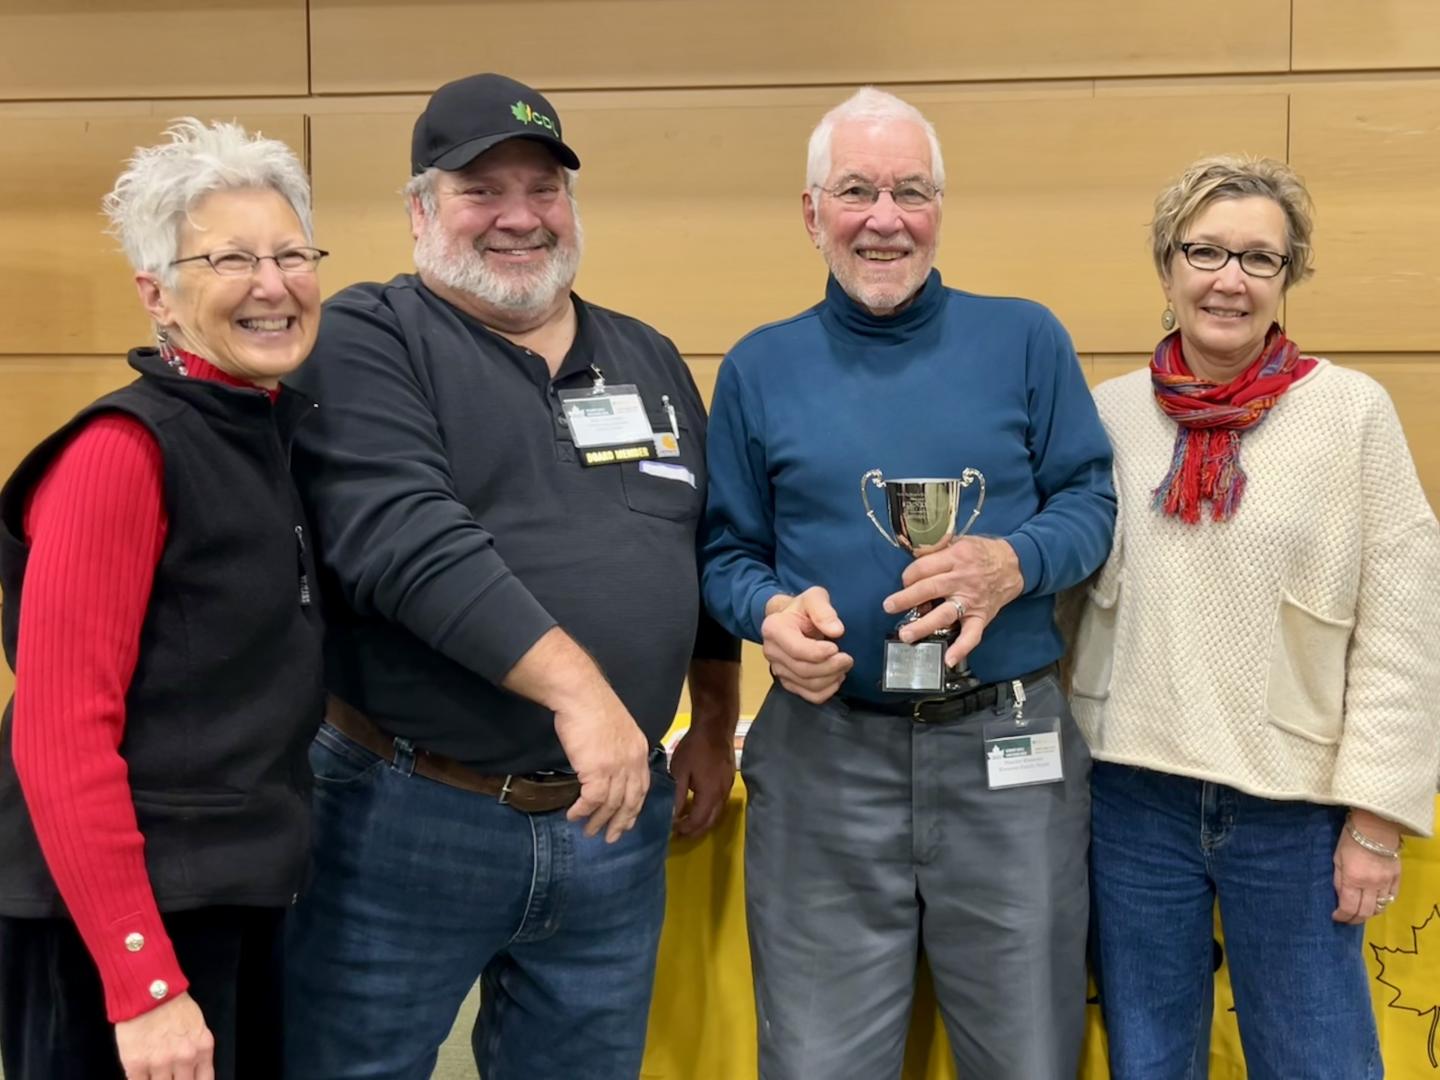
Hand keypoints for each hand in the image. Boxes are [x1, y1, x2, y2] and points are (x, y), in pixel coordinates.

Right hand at [114, 992, 213, 1079]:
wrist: (148, 989)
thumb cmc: (172, 1005)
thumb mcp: (197, 1028)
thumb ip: (197, 1053)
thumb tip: (192, 1073)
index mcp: (202, 1048)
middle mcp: (184, 1058)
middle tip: (169, 1075)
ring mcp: (159, 1063)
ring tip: (154, 1073)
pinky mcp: (136, 1065)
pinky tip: (141, 1075)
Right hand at [553, 683, 650, 843]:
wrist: (581, 695)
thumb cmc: (593, 707)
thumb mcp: (618, 728)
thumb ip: (619, 749)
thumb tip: (608, 764)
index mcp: (639, 751)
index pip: (642, 787)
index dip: (634, 807)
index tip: (626, 820)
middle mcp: (632, 762)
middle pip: (630, 801)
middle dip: (620, 822)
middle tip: (611, 837)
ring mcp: (616, 767)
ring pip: (611, 804)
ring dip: (598, 821)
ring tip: (588, 831)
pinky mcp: (597, 770)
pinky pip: (592, 800)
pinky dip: (582, 811)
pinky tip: (572, 816)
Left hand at [669, 727, 735, 837]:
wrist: (715, 728)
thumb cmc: (695, 748)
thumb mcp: (679, 771)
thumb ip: (677, 795)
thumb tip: (673, 814)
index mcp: (709, 795)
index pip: (698, 821)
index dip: (686, 828)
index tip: (673, 830)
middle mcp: (722, 795)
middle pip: (711, 821)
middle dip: (696, 830)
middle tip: (681, 832)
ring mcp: (728, 788)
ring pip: (717, 813)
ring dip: (703, 821)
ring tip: (688, 821)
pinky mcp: (729, 781)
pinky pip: (720, 803)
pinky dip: (709, 810)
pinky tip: (698, 805)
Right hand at [760, 587, 851, 704]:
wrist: (791, 620)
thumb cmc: (803, 609)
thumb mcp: (814, 597)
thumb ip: (823, 610)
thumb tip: (836, 630)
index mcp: (774, 629)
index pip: (797, 649)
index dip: (819, 653)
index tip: (836, 648)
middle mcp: (772, 652)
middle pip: (803, 670)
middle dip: (830, 667)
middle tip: (848, 658)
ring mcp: (778, 670)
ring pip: (808, 685)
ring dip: (831, 678)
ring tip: (844, 665)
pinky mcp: (788, 682)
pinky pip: (809, 696)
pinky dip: (827, 691)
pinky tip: (836, 678)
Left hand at [882, 536, 1022, 668]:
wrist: (1015, 565)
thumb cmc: (982, 552)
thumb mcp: (960, 541)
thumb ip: (938, 548)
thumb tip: (913, 553)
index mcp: (955, 558)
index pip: (923, 568)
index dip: (908, 576)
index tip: (904, 582)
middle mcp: (962, 580)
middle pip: (929, 589)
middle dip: (906, 599)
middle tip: (888, 606)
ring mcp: (972, 601)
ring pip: (944, 614)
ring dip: (923, 625)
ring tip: (906, 635)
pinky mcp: (981, 617)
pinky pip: (972, 635)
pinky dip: (961, 649)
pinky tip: (948, 660)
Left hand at [1332, 811, 1401, 923]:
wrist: (1375, 826)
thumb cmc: (1350, 839)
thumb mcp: (1337, 859)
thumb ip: (1339, 880)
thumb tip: (1340, 897)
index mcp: (1353, 879)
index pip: (1349, 907)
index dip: (1342, 916)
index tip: (1336, 917)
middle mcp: (1372, 885)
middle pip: (1366, 912)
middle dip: (1355, 919)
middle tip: (1347, 919)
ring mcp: (1387, 882)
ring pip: (1380, 908)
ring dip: (1369, 913)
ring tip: (1360, 912)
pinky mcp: (1397, 878)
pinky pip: (1392, 898)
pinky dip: (1383, 904)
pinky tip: (1375, 903)